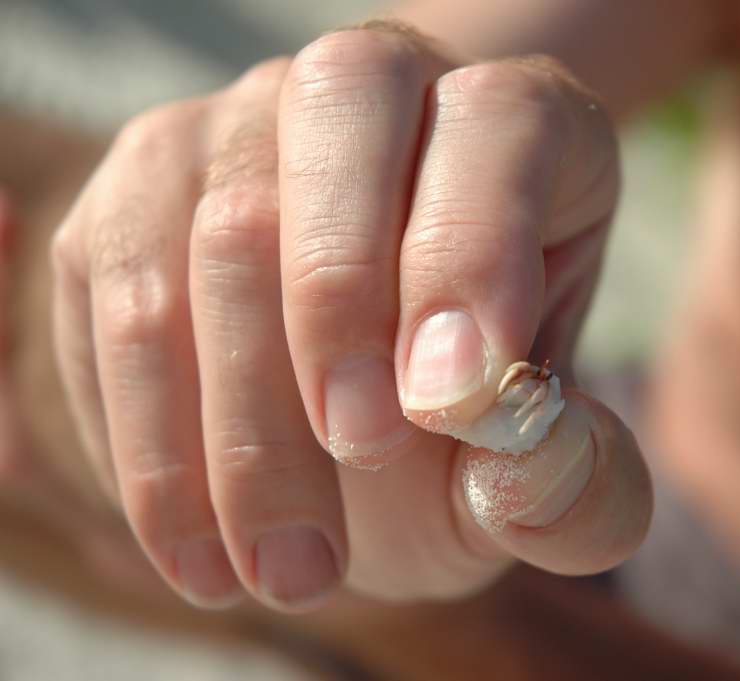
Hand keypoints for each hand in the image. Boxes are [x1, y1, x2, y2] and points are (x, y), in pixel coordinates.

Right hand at [51, 22, 650, 611]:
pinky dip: (149, 437)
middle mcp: (368, 87)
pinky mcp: (133, 194)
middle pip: (335, 130)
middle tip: (361, 461)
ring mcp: (235, 126)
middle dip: (336, 315)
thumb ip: (577, 480)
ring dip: (234, 423)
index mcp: (510, 121)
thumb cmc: (477, 411)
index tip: (452, 402)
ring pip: (204, 226)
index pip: (497, 123)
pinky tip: (201, 543)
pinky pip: (110, 291)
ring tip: (285, 569)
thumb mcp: (553, 461)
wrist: (374, 402)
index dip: (472, 252)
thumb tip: (518, 466)